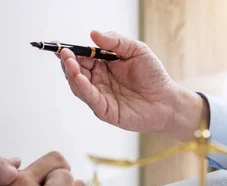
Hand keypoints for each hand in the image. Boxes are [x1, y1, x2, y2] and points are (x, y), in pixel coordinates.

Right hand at [58, 31, 206, 138]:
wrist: (167, 100)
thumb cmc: (153, 75)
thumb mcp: (137, 50)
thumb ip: (116, 42)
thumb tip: (93, 34)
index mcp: (103, 66)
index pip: (81, 57)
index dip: (69, 51)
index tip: (58, 44)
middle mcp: (98, 81)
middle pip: (76, 71)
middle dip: (67, 61)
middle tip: (63, 52)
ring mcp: (100, 97)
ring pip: (79, 85)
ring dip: (71, 73)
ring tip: (69, 61)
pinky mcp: (105, 111)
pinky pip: (91, 99)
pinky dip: (83, 88)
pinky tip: (79, 78)